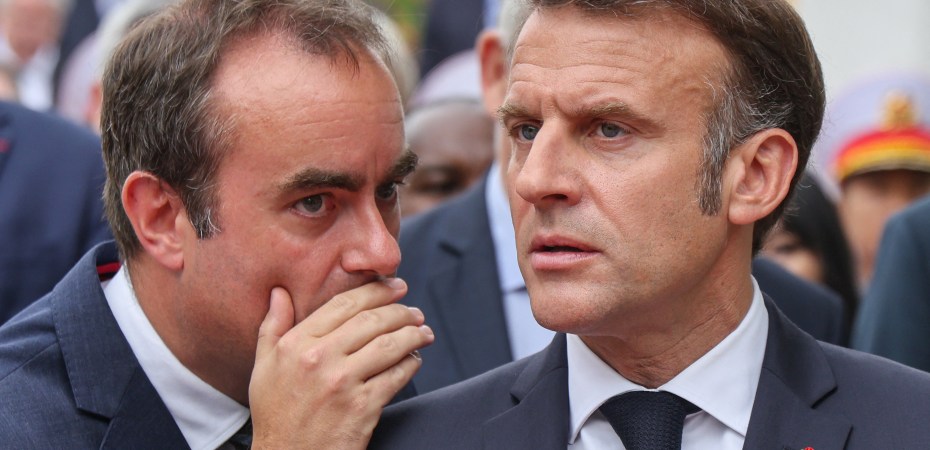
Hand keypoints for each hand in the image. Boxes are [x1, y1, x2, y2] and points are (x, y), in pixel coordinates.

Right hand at [248, 278, 432, 448]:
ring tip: (423, 333)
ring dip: (414, 335)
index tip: (394, 287)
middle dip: (401, 311)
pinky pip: (396, 376)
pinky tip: (414, 361)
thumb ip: (273, 326)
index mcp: (297, 344)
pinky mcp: (362, 407)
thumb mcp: (264, 367)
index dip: (376, 291)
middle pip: (372, 321)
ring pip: (390, 345)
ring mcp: (343, 383)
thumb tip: (279, 293)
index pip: (344, 304)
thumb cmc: (276, 414)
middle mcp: (320, 359)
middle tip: (415, 312)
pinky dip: (411, 365)